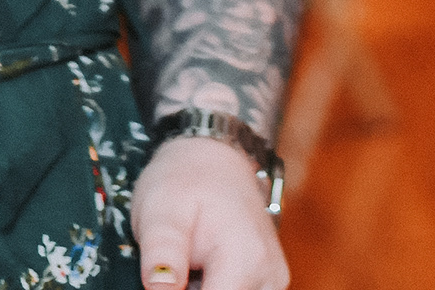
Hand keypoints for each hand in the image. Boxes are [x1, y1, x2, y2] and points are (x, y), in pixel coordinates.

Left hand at [131, 131, 283, 289]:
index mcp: (246, 259)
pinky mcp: (268, 281)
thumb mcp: (161, 209)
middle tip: (171, 267)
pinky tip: (196, 273)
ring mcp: (272, 280)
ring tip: (186, 265)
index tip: (162, 280)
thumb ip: (162, 254)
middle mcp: (269, 276)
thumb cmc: (186, 178)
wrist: (215, 157)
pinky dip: (213, 287)